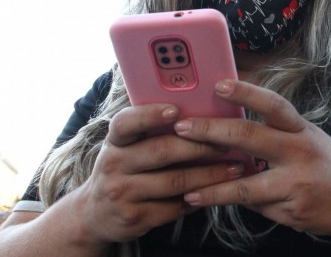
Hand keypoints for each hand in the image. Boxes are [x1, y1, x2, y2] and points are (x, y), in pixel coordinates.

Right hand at [70, 103, 246, 244]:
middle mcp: (113, 165)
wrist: (95, 213)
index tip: (176, 111)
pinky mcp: (134, 218)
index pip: (126, 123)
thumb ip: (151, 132)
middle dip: (200, 146)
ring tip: (235, 168)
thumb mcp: (127, 147)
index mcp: (115, 141)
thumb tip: (201, 115)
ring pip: (175, 181)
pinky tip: (217, 191)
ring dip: (210, 175)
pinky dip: (200, 197)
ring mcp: (122, 193)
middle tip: (228, 143)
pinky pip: (175, 207)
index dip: (150, 115)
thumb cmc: (124, 169)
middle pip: (162, 151)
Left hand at [172, 79, 330, 238]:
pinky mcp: (293, 210)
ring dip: (213, 188)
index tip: (219, 84)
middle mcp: (300, 152)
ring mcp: (297, 183)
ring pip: (246, 185)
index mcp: (302, 131)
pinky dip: (236, 202)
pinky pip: (257, 207)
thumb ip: (276, 134)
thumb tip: (231, 128)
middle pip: (250, 137)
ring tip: (188, 188)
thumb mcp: (308, 140)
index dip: (247, 92)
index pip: (273, 105)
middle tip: (181, 128)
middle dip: (211, 131)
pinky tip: (211, 200)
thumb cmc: (327, 167)